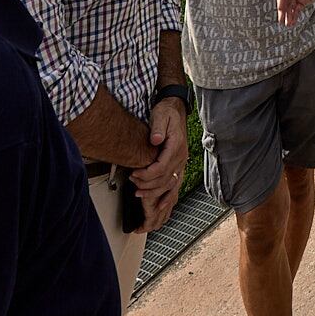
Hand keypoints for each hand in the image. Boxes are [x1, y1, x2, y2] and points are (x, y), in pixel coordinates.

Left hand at [129, 98, 188, 231]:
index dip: (147, 174)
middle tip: (133, 184)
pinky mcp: (179, 166)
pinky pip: (175, 186)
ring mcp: (181, 163)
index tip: (134, 174)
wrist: (176, 109)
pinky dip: (167, 197)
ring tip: (139, 194)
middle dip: (147, 185)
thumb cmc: (166, 112)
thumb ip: (158, 128)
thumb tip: (156, 139)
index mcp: (176, 146)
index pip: (162, 167)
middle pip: (165, 179)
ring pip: (170, 185)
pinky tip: (160, 206)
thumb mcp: (161, 115)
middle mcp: (181, 157)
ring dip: (154, 193)